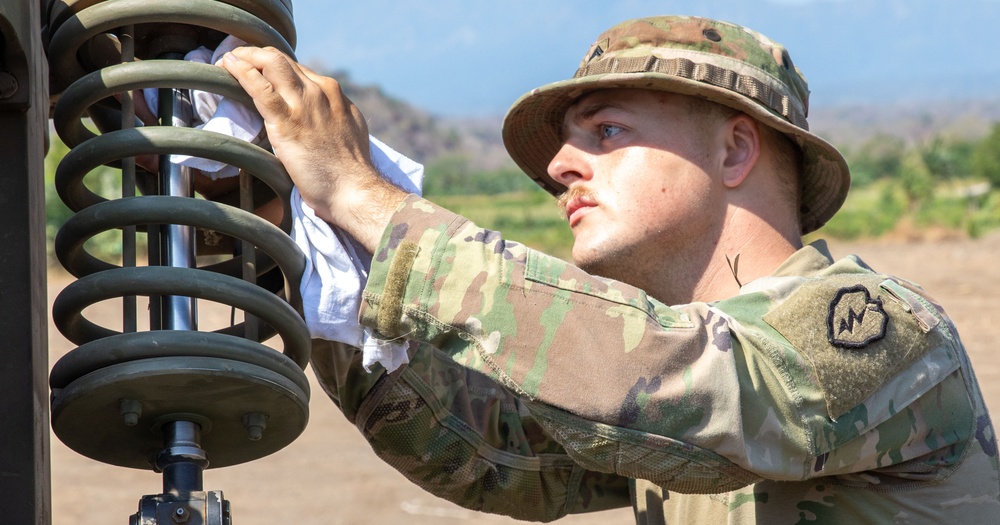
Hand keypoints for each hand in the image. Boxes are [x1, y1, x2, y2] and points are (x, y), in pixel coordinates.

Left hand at [220, 46, 406, 252]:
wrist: (354, 189)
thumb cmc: (350, 171)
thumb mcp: (348, 131)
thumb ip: (333, 117)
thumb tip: (320, 118)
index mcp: (334, 94)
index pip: (297, 69)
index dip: (274, 66)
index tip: (259, 71)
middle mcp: (320, 92)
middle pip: (282, 60)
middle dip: (256, 55)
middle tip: (237, 60)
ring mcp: (304, 104)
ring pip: (271, 64)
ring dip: (245, 57)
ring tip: (227, 62)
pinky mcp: (287, 121)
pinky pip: (259, 87)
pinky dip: (241, 72)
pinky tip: (228, 67)